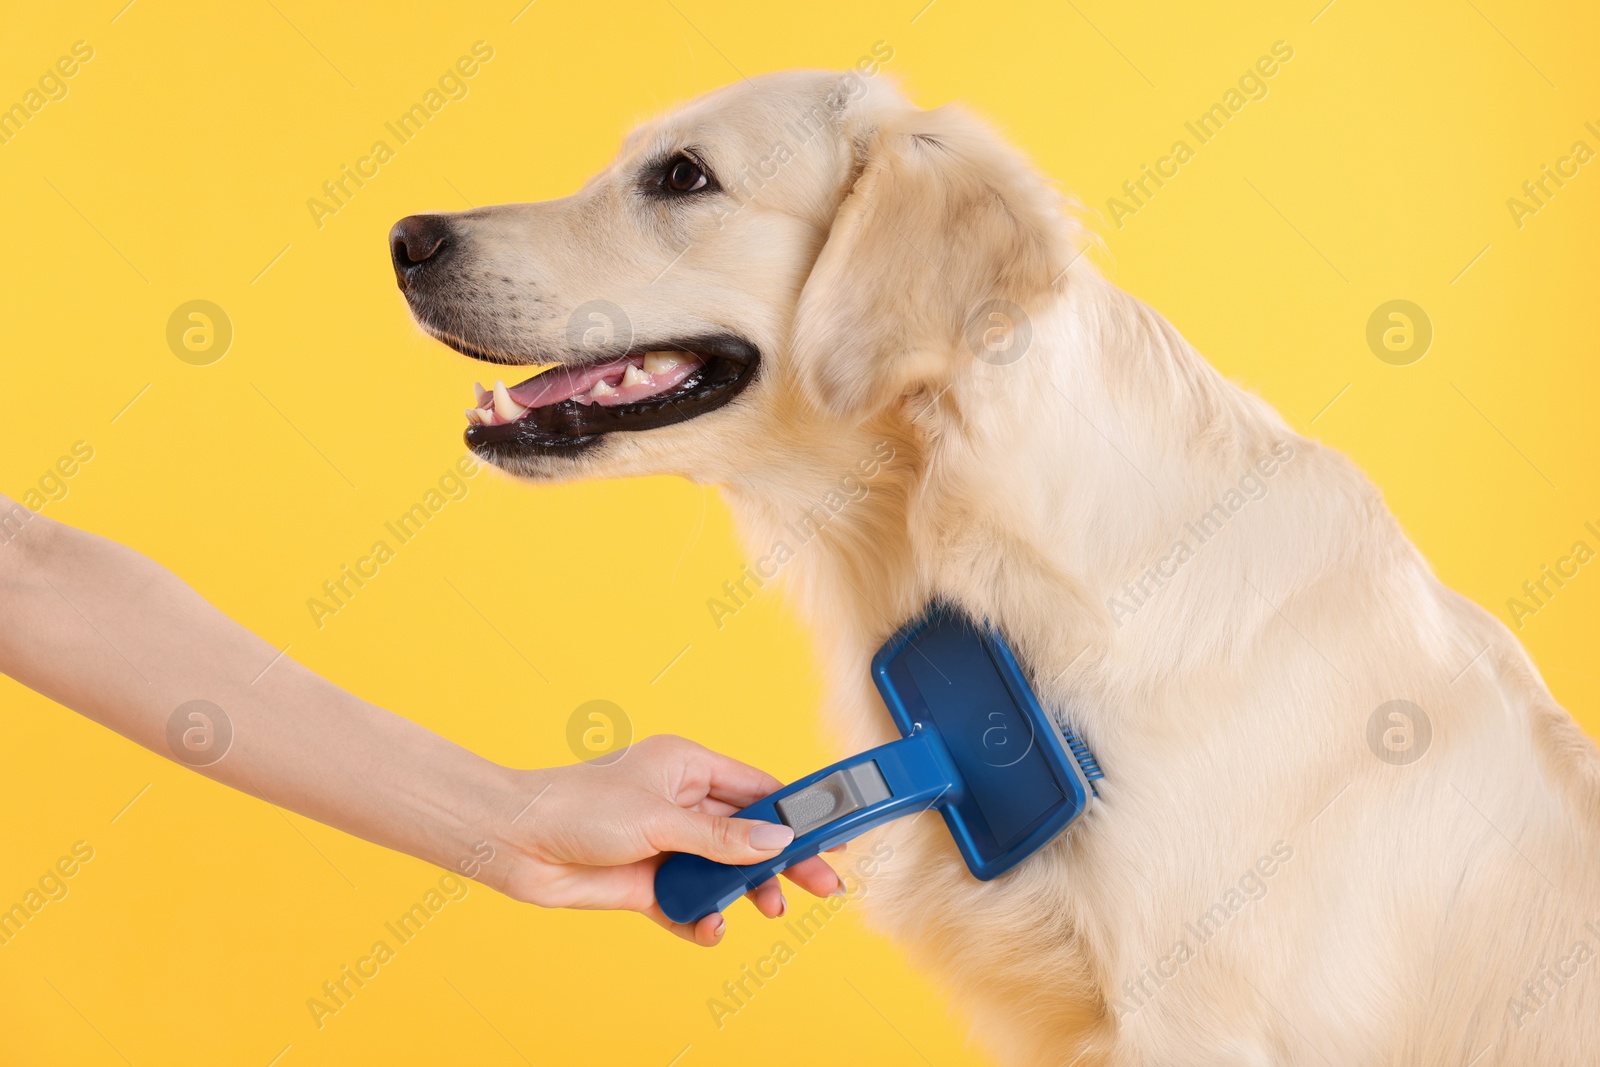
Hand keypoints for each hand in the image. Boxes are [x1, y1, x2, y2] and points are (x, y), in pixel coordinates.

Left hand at [487, 735, 842, 945]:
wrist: (515, 845)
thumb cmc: (577, 808)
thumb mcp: (658, 818)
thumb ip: (721, 836)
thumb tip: (777, 840)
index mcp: (687, 767)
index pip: (757, 787)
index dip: (797, 811)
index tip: (833, 833)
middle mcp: (681, 804)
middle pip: (750, 835)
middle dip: (785, 861)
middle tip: (822, 888)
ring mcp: (667, 845)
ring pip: (725, 873)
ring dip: (746, 893)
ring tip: (765, 910)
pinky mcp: (648, 884)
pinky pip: (690, 904)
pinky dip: (704, 918)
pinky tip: (710, 926)